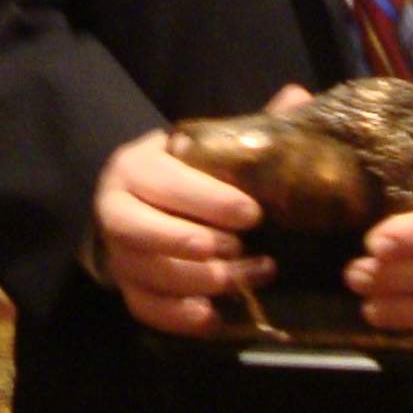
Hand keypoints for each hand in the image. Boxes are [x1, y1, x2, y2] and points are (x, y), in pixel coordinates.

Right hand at [90, 121, 271, 338]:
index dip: (206, 199)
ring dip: (200, 281)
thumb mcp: (209, 147)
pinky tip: (215, 316)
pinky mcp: (125, 289)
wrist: (139, 204)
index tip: (252, 213)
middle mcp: (114, 208)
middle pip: (141, 231)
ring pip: (147, 273)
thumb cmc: (186, 173)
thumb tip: (298, 95)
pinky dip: (178, 317)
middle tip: (244, 250)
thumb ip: (249, 126)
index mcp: (135, 166)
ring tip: (249, 278)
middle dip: (193, 243)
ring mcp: (116, 253)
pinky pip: (144, 309)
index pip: (163, 182)